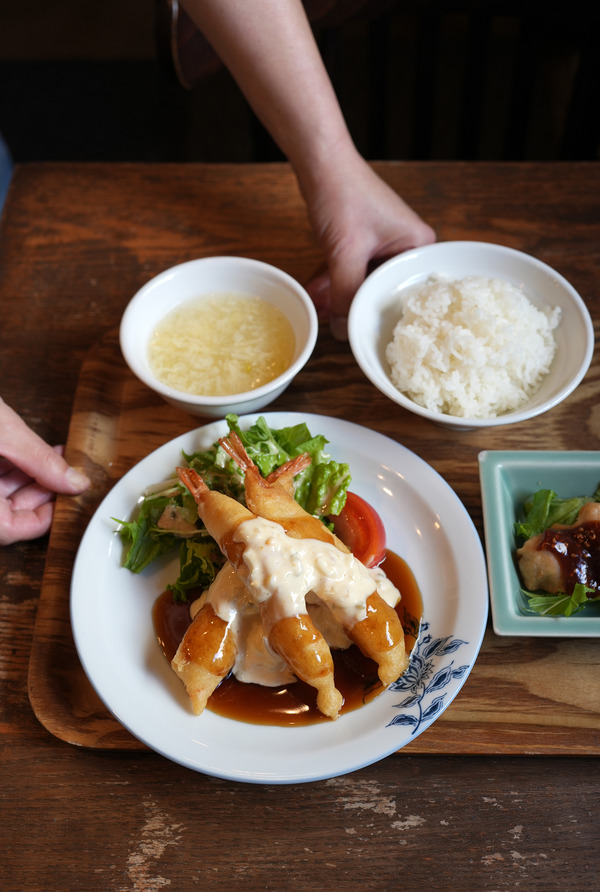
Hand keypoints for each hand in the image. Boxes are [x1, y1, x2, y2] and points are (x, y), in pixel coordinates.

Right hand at [0, 399, 89, 544]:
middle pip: (6, 514)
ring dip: (28, 480)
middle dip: (39, 494)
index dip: (43, 518)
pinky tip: (31, 454)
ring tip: (54, 459)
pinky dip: (11, 469)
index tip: (66, 499)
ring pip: (0, 497)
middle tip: (66, 476)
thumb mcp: (4, 433)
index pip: (9, 530)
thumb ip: (40, 460)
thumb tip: (73, 482)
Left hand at [302, 154, 435, 338]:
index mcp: (419, 247)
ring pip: (364, 283)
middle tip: (335, 324)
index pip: (407, 295)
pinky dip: (335, 281)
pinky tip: (316, 294)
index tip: (363, 333)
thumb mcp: (345, 254)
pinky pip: (353, 271)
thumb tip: (344, 332)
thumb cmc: (341, 194)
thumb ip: (346, 295)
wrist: (319, 161)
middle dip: (355, 306)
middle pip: (384, 291)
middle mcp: (408, 247)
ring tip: (320, 309)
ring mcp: (386, 245)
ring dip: (340, 295)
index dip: (383, 316)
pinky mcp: (365, 243)